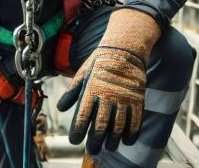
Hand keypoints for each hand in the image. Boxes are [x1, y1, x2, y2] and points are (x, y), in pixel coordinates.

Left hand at [56, 9, 159, 154]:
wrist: (125, 49)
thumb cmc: (100, 61)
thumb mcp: (83, 73)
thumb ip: (72, 92)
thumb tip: (61, 108)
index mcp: (92, 89)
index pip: (83, 116)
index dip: (78, 131)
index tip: (74, 140)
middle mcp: (108, 96)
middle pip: (101, 126)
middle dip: (95, 140)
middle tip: (92, 149)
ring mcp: (124, 98)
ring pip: (118, 127)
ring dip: (113, 140)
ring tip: (109, 147)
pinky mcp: (137, 99)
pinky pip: (135, 121)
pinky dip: (131, 133)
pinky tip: (126, 140)